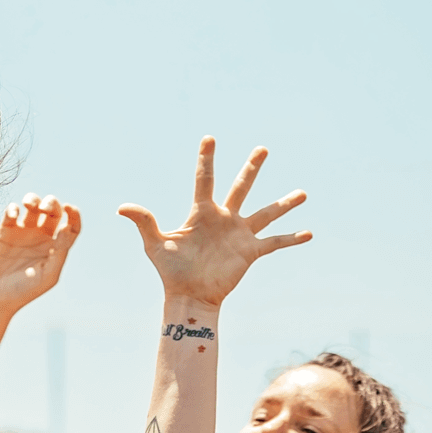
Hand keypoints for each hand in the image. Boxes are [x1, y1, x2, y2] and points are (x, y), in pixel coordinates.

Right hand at [0, 194, 80, 314]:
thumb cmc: (24, 290)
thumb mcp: (48, 275)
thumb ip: (60, 252)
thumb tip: (68, 229)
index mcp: (55, 247)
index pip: (70, 225)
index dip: (73, 214)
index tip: (70, 208)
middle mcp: (41, 237)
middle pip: (53, 211)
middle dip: (51, 203)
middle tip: (44, 208)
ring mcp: (23, 232)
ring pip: (32, 206)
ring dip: (33, 199)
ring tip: (29, 204)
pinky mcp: (4, 231)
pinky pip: (11, 212)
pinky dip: (13, 208)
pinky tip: (13, 215)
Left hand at [118, 137, 309, 306]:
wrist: (188, 295)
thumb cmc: (170, 270)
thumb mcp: (155, 244)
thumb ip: (144, 222)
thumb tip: (122, 207)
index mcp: (202, 213)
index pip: (204, 180)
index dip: (206, 159)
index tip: (209, 137)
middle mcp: (223, 219)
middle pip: (240, 187)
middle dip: (251, 168)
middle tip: (263, 148)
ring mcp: (239, 235)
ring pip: (266, 213)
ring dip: (284, 203)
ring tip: (303, 193)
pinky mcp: (250, 252)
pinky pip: (274, 243)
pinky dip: (291, 239)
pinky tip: (309, 233)